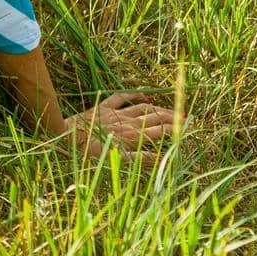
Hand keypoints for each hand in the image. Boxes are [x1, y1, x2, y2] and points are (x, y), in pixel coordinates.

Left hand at [61, 92, 183, 164]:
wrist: (65, 136)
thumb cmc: (90, 152)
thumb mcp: (118, 160)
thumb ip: (142, 159)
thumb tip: (164, 160)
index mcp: (134, 137)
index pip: (163, 132)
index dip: (178, 130)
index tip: (192, 129)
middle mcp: (129, 122)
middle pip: (157, 118)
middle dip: (174, 118)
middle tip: (188, 118)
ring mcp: (116, 113)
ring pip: (144, 108)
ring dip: (160, 108)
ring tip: (173, 110)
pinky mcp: (103, 106)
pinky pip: (122, 97)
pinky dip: (135, 95)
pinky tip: (146, 95)